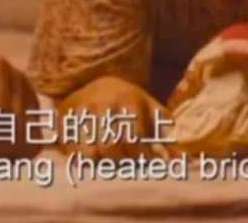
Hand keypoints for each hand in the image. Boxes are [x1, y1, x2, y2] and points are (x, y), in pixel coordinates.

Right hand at [57, 75, 172, 160]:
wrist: (95, 83)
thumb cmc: (128, 101)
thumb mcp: (149, 107)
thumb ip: (166, 130)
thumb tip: (182, 158)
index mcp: (127, 101)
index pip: (134, 139)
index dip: (141, 156)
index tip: (144, 160)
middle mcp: (102, 105)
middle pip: (112, 149)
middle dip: (122, 162)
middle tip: (126, 162)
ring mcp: (81, 113)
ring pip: (92, 153)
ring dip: (103, 163)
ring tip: (110, 161)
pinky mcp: (65, 122)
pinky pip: (73, 152)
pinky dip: (84, 162)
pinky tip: (93, 158)